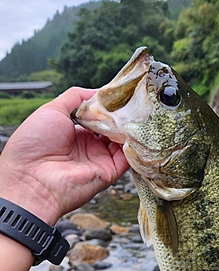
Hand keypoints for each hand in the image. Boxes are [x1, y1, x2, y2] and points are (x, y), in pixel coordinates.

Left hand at [0, 87, 128, 224]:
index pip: (98, 116)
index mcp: (74, 132)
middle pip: (112, 128)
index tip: (120, 94)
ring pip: (122, 141)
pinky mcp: (108, 173)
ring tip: (136, 114)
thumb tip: (100, 92)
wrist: (31, 179)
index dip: (108, 106)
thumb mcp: (52, 110)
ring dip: (129, 128)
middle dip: (122, 116)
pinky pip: (127, 159)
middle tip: (132, 103)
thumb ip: (75, 97)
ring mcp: (99, 159)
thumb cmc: (34, 144)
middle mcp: (88, 146)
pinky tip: (135, 132)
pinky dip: (133, 146)